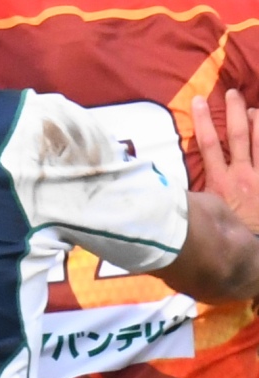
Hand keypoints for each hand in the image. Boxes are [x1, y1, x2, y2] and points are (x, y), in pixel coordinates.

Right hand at [196, 90, 258, 233]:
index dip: (203, 121)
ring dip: (257, 120)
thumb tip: (167, 193)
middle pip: (238, 135)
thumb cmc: (226, 236)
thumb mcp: (203, 219)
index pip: (209, 144)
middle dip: (234, 111)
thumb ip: (191, 203)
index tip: (198, 101)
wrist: (252, 247)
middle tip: (231, 92)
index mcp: (219, 184)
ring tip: (252, 106)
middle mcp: (242, 175)